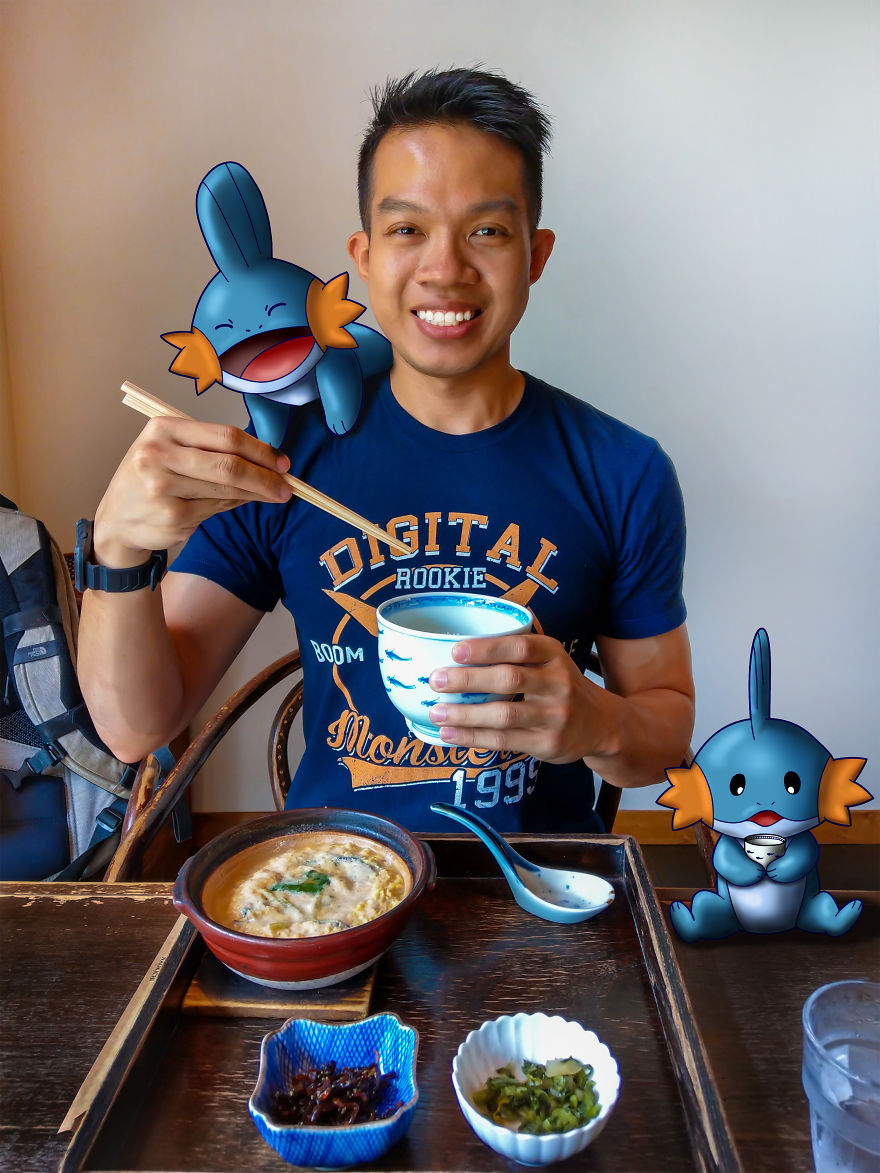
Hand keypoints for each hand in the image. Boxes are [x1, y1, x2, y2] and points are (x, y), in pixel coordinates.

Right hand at [93, 417, 291, 565]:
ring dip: (255, 494)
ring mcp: (163, 487)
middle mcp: (159, 454)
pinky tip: (238, 502)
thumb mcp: (170, 451)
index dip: (260, 450)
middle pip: (229, 465)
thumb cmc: (151, 478)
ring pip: (226, 489)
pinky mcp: (171, 516)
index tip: (282, 462)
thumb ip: (211, 450)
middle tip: (286, 487)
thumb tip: (267, 461)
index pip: (225, 436)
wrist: (116, 519)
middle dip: (265, 477)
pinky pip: (216, 509)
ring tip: (271, 494)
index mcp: (163, 429)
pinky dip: (233, 506)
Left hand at [426, 634, 603, 761]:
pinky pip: (504, 741)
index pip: (520, 647)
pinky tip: (450, 733)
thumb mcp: (549, 659)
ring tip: (436, 712)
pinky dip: (473, 737)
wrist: (600, 724)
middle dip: (468, 680)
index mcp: (554, 654)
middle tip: (435, 680)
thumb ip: (514, 653)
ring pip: (504, 715)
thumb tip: (455, 651)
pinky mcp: (548, 743)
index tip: (454, 650)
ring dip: (465, 714)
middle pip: (509, 680)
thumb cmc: (558, 685)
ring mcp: (555, 716)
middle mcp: (558, 682)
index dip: (487, 648)